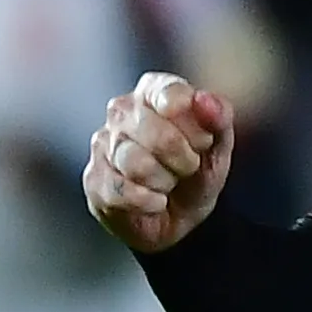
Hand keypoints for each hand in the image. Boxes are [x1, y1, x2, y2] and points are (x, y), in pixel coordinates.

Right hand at [87, 73, 234, 253]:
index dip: (194, 127)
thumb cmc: (195, 174)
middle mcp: (122, 110)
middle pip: (158, 135)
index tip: (202, 143)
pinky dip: (149, 202)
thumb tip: (204, 99)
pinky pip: (123, 191)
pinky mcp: (93, 178)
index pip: (171, 95)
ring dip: (165, 182)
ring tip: (168, 184)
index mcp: (153, 91)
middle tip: (188, 169)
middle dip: (184, 161)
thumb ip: (218, 119)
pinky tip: (154, 201)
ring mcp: (103, 143)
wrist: (176, 220)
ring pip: (137, 164)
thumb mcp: (218, 149)